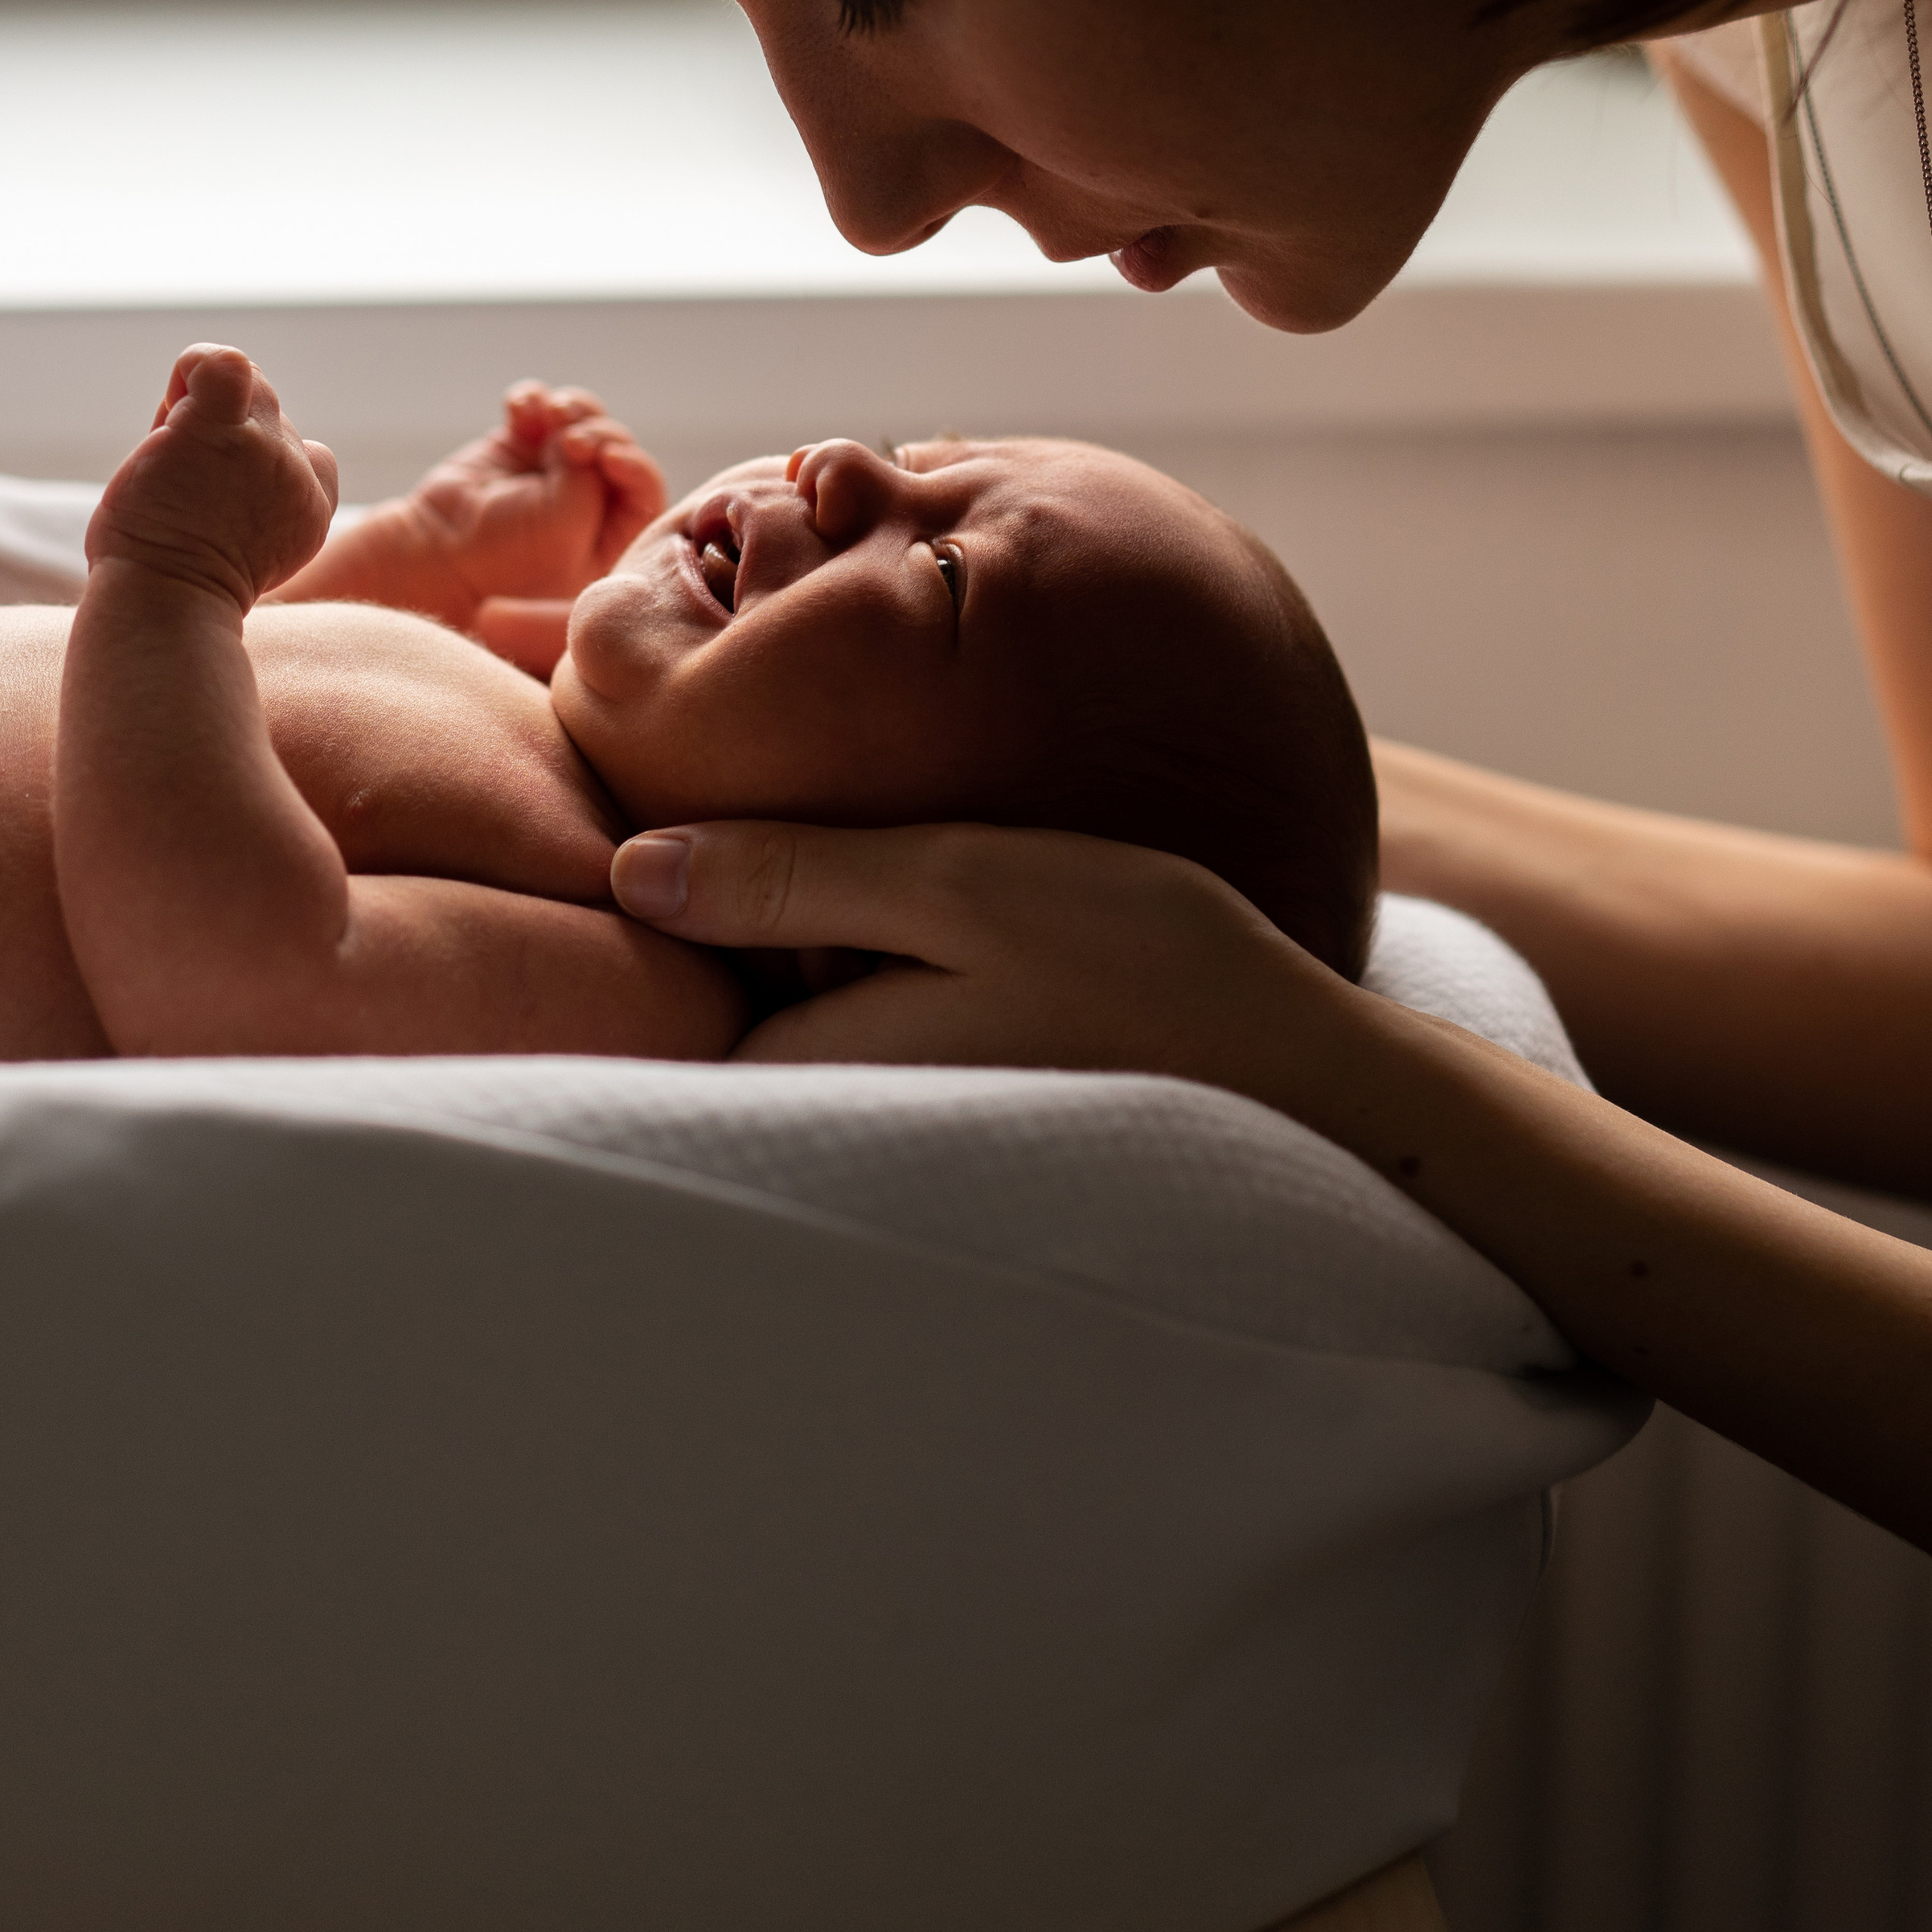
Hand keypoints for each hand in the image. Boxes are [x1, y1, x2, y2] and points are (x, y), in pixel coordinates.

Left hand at [86, 345, 337, 610]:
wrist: (165, 610)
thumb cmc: (180, 591)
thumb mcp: (246, 551)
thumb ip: (254, 500)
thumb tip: (213, 453)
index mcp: (312, 509)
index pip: (306, 453)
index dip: (256, 460)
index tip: (218, 499)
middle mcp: (298, 475)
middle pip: (268, 414)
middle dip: (221, 436)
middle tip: (179, 481)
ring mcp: (265, 448)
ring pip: (243, 387)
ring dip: (198, 413)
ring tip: (168, 461)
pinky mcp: (217, 429)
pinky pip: (221, 364)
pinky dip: (194, 367)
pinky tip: (174, 402)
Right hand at [275, 382, 665, 646]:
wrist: (432, 555)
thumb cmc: (505, 560)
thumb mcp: (568, 526)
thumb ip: (594, 478)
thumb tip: (584, 436)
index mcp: (615, 542)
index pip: (646, 492)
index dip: (633, 466)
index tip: (607, 458)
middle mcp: (591, 506)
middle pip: (617, 447)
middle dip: (598, 434)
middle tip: (570, 443)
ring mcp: (554, 474)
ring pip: (582, 420)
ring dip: (570, 409)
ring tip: (546, 415)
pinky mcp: (520, 448)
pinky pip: (540, 407)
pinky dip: (533, 400)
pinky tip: (518, 409)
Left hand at [610, 820, 1347, 1100]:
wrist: (1301, 1065)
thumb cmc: (1136, 962)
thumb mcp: (957, 881)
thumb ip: (790, 872)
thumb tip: (630, 870)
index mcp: (806, 1076)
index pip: (671, 994)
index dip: (664, 891)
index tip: (665, 803)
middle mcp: (832, 1127)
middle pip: (726, 1012)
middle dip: (730, 925)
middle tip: (771, 824)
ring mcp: (894, 1128)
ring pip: (798, 1017)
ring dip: (807, 942)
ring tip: (879, 864)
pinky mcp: (950, 1111)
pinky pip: (868, 1034)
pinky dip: (874, 972)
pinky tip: (946, 919)